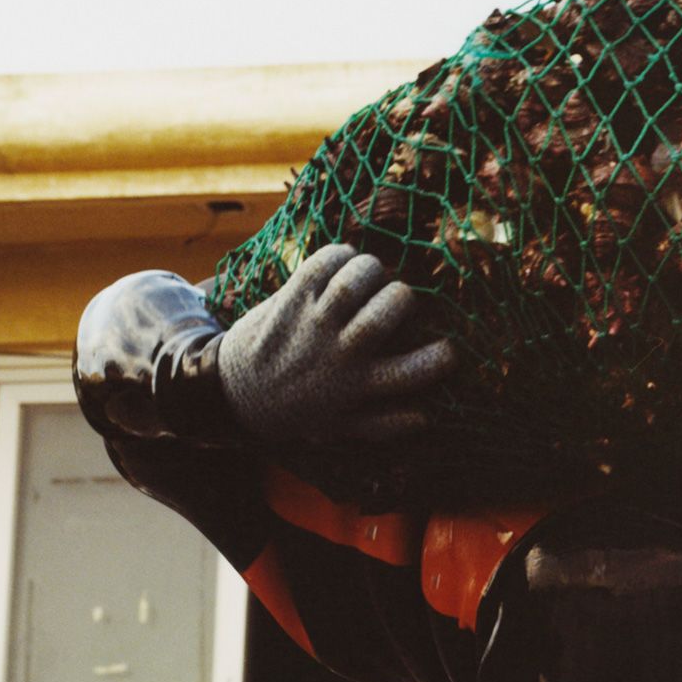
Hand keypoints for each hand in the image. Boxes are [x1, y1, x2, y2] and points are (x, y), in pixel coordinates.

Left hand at [217, 244, 458, 446]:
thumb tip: (425, 417)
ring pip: (354, 281)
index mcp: (356, 386)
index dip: (440, 359)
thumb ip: (382, 424)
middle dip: (403, 298)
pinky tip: (344, 263)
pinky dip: (340, 254)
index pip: (410, 373)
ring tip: (374, 275)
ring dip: (373, 270)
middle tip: (399, 300)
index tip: (448, 350)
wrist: (234, 393)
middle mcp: (337, 353)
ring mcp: (312, 323)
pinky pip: (322, 262)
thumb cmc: (295, 410)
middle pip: (384, 314)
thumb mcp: (338, 426)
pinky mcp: (290, 298)